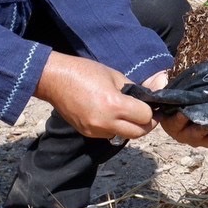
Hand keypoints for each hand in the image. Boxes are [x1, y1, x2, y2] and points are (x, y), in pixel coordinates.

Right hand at [34, 52, 156, 141]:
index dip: (151, 110)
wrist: (55, 80)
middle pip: (139, 133)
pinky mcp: (88, 134)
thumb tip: (152, 95)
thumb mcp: (114, 75)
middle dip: (146, 124)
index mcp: (114, 105)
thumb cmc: (85, 72)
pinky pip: (110, 135)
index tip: (152, 105)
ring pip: (125, 136)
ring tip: (130, 113)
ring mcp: (95, 131)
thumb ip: (134, 88)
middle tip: (148, 114)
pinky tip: (112, 115)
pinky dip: (116, 128)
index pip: (145, 117)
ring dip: (131, 127)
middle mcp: (106, 122)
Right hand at [140, 70, 207, 153]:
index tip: (184, 113)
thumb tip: (162, 78)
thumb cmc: (178, 93)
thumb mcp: (169, 88)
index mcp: (172, 123)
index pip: (175, 122)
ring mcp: (201, 140)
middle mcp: (186, 135)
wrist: (184, 103)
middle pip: (197, 135)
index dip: (180, 119)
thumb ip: (163, 84)